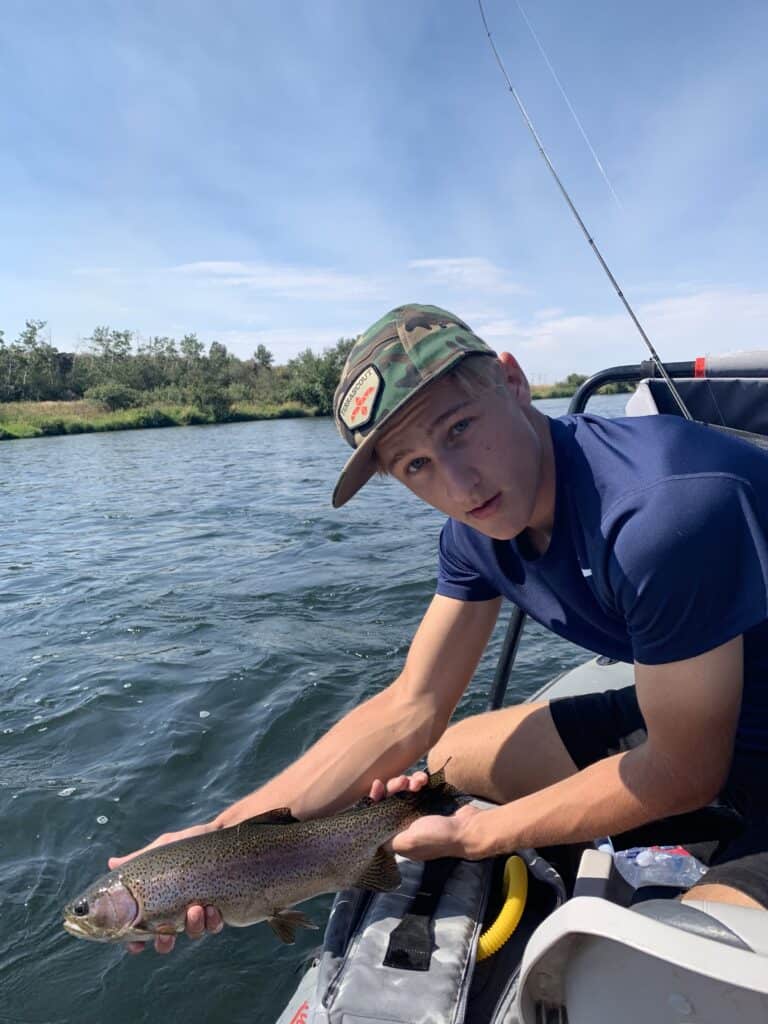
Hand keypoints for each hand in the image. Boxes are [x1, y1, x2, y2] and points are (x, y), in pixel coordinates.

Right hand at [108, 823, 223, 954]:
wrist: (222, 834)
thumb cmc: (188, 844)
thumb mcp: (161, 850)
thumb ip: (137, 860)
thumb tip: (111, 863)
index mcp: (159, 901)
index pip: (142, 929)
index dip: (136, 941)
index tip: (135, 944)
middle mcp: (178, 912)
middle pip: (165, 941)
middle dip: (163, 943)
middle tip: (165, 934)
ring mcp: (199, 913)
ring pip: (192, 933)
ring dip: (191, 926)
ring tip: (195, 908)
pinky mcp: (220, 911)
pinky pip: (214, 926)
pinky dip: (212, 922)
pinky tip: (212, 908)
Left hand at [368, 772, 484, 859]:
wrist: (468, 828)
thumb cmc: (438, 837)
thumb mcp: (408, 842)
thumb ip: (388, 839)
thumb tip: (372, 835)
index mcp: (398, 835)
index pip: (378, 816)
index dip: (375, 800)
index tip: (377, 786)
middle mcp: (405, 823)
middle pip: (389, 799)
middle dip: (394, 787)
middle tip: (402, 782)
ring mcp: (417, 810)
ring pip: (403, 790)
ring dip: (408, 781)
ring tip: (418, 781)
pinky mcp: (428, 800)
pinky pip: (417, 785)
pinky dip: (419, 780)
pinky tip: (425, 780)